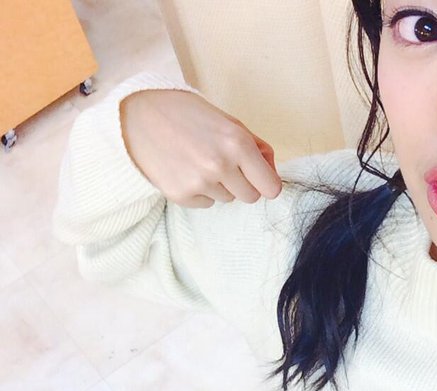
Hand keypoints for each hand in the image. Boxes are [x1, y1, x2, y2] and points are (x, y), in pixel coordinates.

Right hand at [119, 89, 281, 208]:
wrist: (137, 115)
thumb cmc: (186, 113)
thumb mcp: (228, 121)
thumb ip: (255, 146)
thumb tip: (272, 170)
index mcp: (237, 143)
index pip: (271, 188)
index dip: (266, 182)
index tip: (258, 177)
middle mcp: (220, 165)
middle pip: (250, 197)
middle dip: (243, 184)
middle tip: (225, 165)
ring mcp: (199, 182)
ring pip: (227, 199)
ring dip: (219, 186)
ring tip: (199, 161)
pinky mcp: (181, 195)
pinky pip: (206, 203)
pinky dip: (200, 191)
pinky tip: (185, 169)